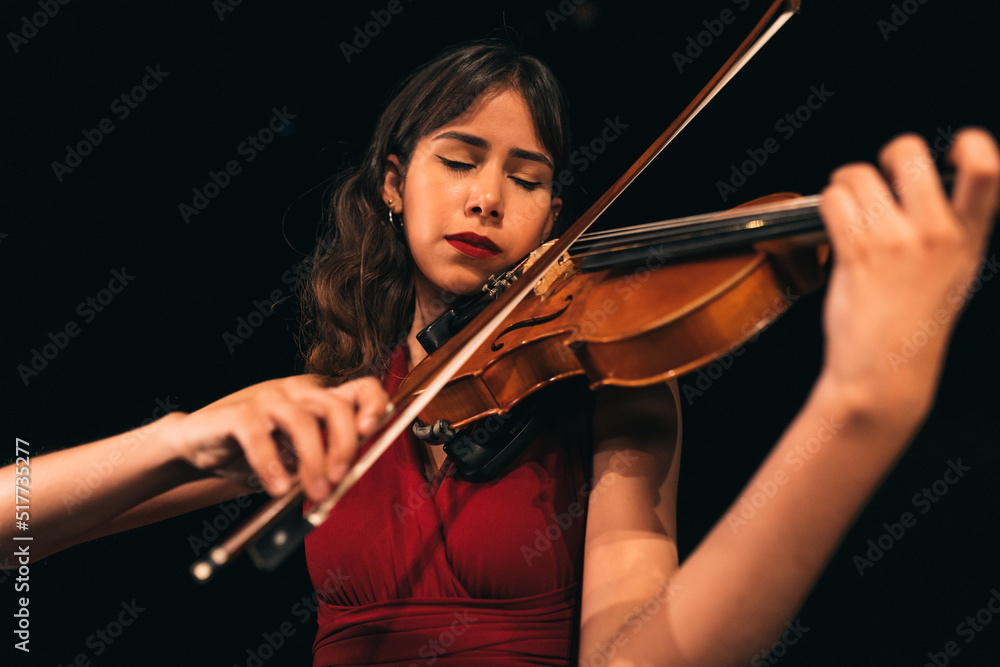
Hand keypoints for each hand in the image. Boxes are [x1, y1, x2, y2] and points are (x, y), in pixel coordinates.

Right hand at [166, 375, 388, 499]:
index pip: (360, 388)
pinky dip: (271, 465)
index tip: (372, 432)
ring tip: (313, 491)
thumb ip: (319, 464)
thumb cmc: (251, 450)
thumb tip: (340, 486)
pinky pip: (260, 436)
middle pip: (335, 406)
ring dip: (313, 461)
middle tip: (340, 479)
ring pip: (302, 421)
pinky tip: (276, 487)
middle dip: (344, 445)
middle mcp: (297, 391)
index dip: (373, 404)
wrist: (198, 443)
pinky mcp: (238, 413)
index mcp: (318, 398)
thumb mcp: (294, 457)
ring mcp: (267, 398)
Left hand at [818, 127, 999, 416]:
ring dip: (845, 186)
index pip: (987, 170)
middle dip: (887, 156)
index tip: (956, 145)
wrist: (884, 374)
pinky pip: (833, 200)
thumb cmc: (913, 328)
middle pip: (909, 153)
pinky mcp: (858, 252)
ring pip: (859, 175)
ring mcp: (896, 241)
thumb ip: (952, 233)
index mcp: (968, 240)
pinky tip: (833, 226)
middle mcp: (937, 234)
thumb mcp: (954, 276)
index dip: (971, 144)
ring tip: (848, 209)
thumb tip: (929, 194)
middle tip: (878, 177)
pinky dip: (827, 206)